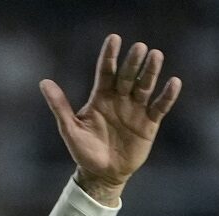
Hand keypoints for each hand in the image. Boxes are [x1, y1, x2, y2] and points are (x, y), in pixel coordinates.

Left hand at [40, 35, 181, 204]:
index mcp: (101, 97)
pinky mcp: (149, 123)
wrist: (102, 174)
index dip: (110, 56)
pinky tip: (174, 82)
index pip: (106, 72)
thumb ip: (59, 106)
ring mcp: (136, 110)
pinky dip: (167, 96)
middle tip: (139, 47)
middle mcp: (120, 99)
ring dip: (151, 72)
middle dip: (133, 62)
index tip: (114, 38)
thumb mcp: (70, 129)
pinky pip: (159, 106)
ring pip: (145, 86)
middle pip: (128, 76)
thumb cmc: (84, 151)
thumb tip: (44, 82)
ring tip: (156, 55)